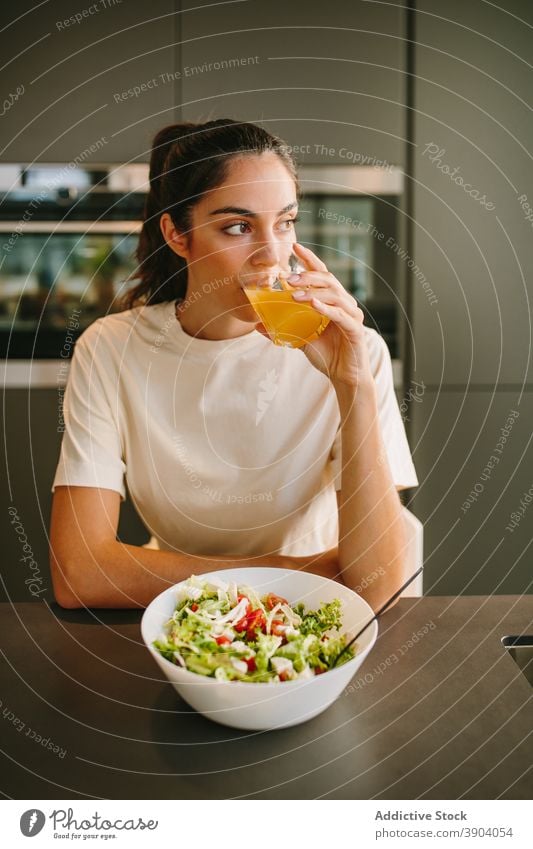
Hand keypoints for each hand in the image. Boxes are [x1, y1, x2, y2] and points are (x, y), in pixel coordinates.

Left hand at [287, 243, 372, 388]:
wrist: (344, 377)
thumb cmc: (326, 355)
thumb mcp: (299, 339)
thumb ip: (282, 329)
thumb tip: (257, 324)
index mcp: (332, 302)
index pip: (322, 274)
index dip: (309, 260)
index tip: (295, 248)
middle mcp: (345, 304)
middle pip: (328, 280)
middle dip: (308, 275)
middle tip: (288, 277)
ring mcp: (352, 316)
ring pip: (335, 294)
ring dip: (314, 291)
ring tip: (294, 293)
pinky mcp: (355, 330)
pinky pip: (340, 315)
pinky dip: (327, 308)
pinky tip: (313, 304)